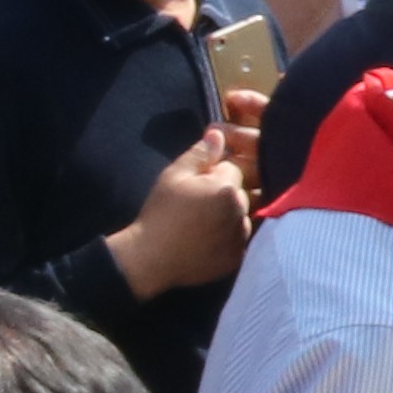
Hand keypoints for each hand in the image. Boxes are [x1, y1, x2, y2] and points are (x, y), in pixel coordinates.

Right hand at [108, 128, 253, 292]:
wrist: (150, 258)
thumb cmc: (160, 213)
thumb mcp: (173, 175)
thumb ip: (199, 153)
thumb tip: (218, 134)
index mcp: (227, 189)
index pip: (232, 168)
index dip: (212, 173)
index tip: (194, 184)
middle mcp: (241, 212)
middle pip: (240, 191)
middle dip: (223, 193)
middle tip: (196, 204)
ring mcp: (241, 237)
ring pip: (242, 215)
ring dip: (228, 215)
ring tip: (200, 223)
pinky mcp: (237, 257)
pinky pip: (239, 238)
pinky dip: (228, 237)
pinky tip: (206, 239)